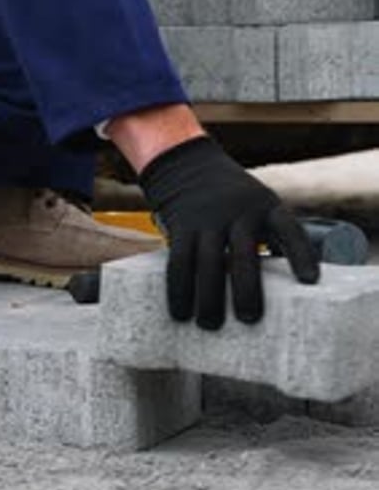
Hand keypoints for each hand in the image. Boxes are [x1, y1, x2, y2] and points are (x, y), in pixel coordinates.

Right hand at [139, 136, 319, 329]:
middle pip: (244, 255)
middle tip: (250, 320)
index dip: (301, 254)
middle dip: (247, 290)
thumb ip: (266, 236)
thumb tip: (285, 290)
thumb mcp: (256, 204)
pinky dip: (179, 290)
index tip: (310, 281)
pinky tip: (181, 313)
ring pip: (209, 263)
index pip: (289, 229)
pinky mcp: (182, 226)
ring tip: (211, 326)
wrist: (187, 163)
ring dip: (209, 298)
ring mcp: (207, 219)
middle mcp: (238, 212)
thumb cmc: (232, 197)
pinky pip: (179, 262)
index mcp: (266, 207)